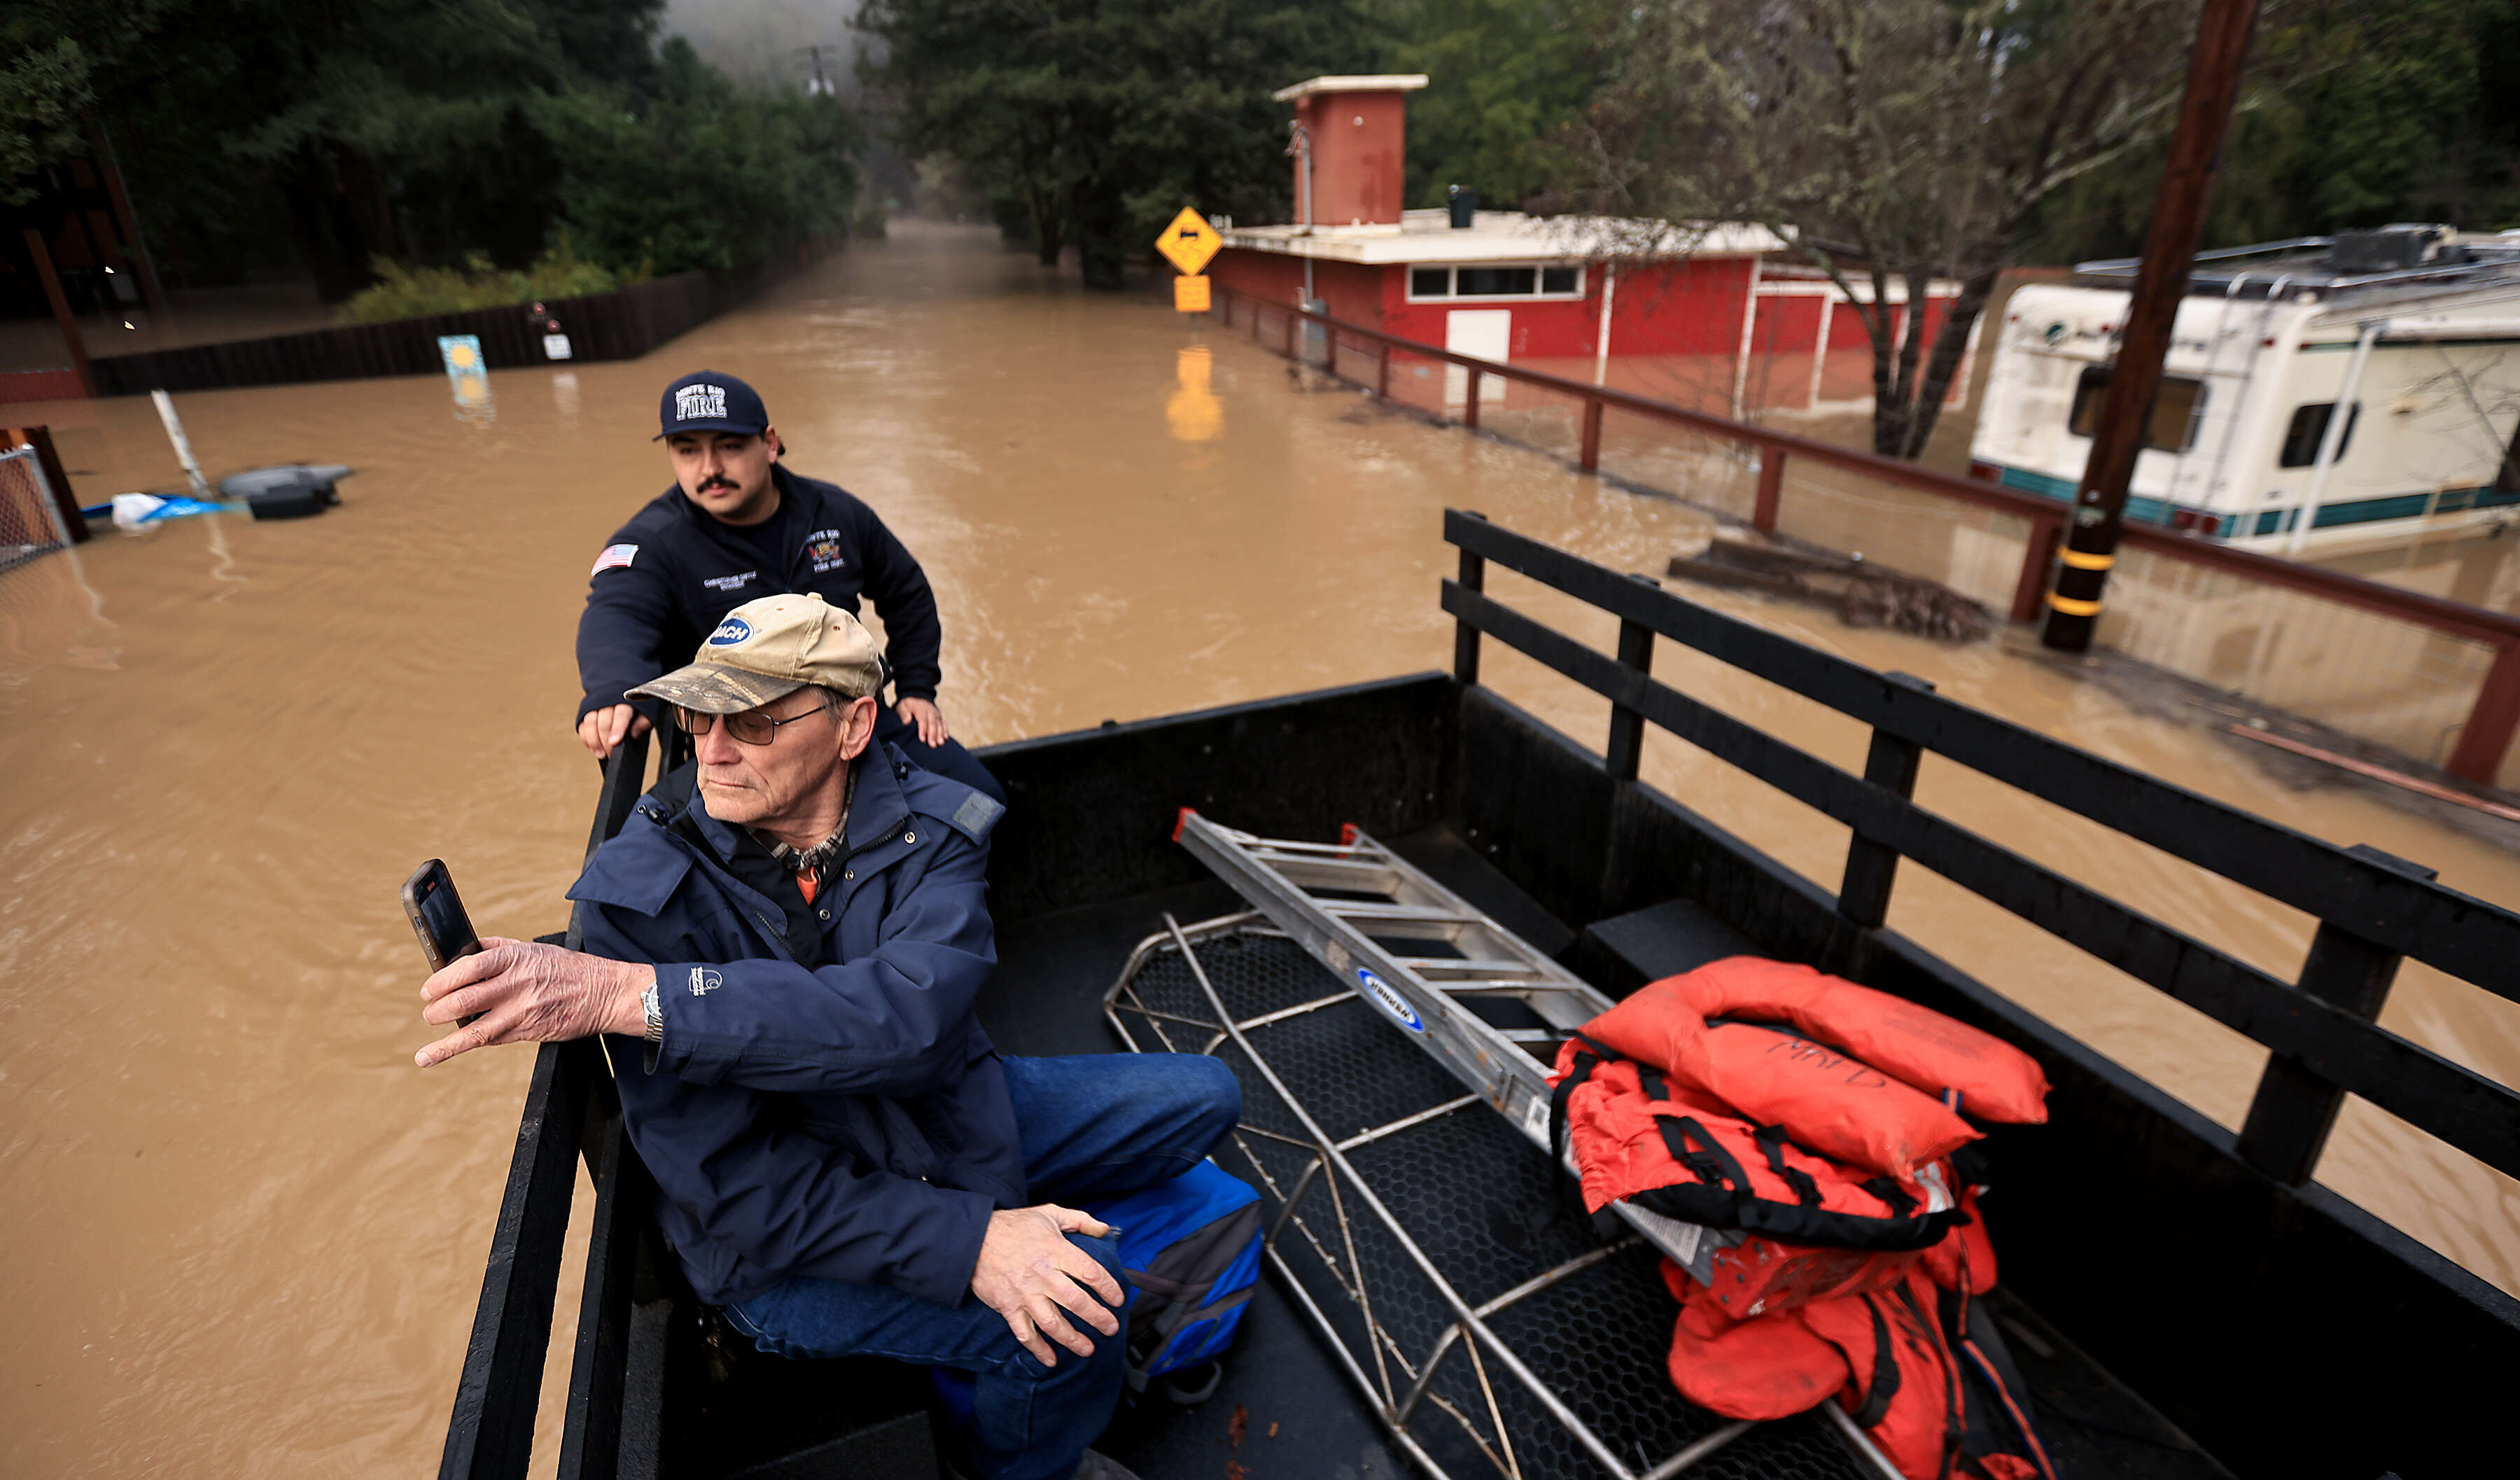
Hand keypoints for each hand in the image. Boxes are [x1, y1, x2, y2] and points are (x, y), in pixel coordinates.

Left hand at [415, 936, 652, 1067]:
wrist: (605, 993)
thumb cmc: (568, 969)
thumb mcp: (533, 948)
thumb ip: (497, 948)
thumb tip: (463, 952)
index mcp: (515, 959)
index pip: (467, 967)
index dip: (441, 980)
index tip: (429, 989)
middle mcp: (516, 985)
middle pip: (463, 1000)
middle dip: (437, 1011)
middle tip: (429, 1013)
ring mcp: (522, 1012)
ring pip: (474, 1032)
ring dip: (445, 1044)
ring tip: (426, 1053)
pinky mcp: (529, 1033)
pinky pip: (493, 1040)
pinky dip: (472, 1043)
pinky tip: (456, 1048)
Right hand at [577, 703, 652, 758]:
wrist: (622, 693)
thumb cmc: (636, 705)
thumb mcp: (647, 711)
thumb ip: (643, 722)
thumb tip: (634, 734)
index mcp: (625, 699)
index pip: (620, 714)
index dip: (617, 729)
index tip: (614, 742)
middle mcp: (608, 700)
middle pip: (603, 722)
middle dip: (606, 741)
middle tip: (611, 754)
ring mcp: (595, 705)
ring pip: (589, 724)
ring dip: (594, 742)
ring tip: (601, 754)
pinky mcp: (586, 712)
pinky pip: (583, 726)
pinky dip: (586, 739)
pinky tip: (594, 749)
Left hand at [896, 697, 949, 747]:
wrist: (916, 699)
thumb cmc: (908, 706)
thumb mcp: (902, 706)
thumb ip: (903, 713)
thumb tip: (907, 721)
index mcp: (920, 707)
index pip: (922, 719)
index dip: (923, 730)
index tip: (922, 740)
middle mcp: (930, 709)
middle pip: (932, 723)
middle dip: (933, 734)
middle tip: (933, 745)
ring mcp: (936, 712)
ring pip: (939, 724)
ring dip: (940, 734)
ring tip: (940, 743)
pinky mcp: (939, 716)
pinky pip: (943, 723)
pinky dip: (945, 730)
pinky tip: (946, 738)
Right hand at [969, 1205, 1122, 1365]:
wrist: (972, 1239)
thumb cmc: (1013, 1226)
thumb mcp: (1049, 1213)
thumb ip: (1080, 1220)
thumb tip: (1105, 1229)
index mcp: (1055, 1251)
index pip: (1090, 1273)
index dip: (1108, 1288)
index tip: (1118, 1299)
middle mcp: (1043, 1275)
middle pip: (1076, 1302)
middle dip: (1097, 1318)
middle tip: (1111, 1329)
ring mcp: (1025, 1294)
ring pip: (1053, 1323)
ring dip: (1073, 1339)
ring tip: (1088, 1349)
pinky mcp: (1008, 1307)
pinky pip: (1025, 1333)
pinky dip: (1038, 1349)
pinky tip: (1051, 1360)